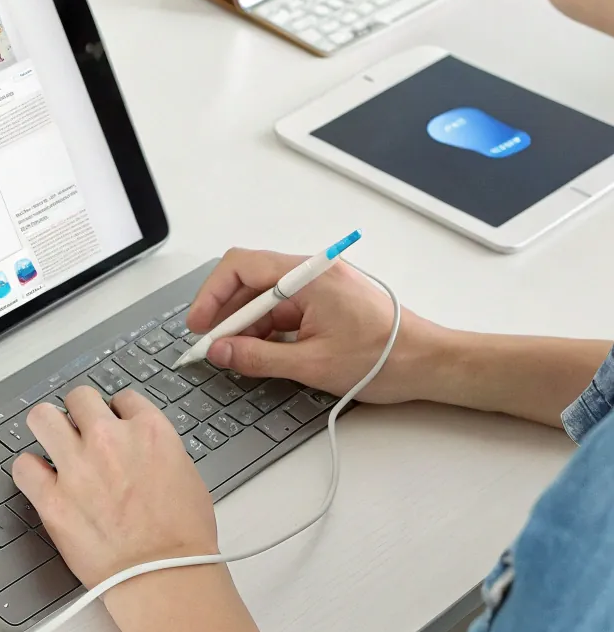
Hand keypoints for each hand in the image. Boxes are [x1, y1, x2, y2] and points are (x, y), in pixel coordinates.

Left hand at [12, 388, 270, 631]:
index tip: (114, 425)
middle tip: (82, 432)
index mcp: (148, 430)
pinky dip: (30, 471)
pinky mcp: (52, 498)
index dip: (117, 413)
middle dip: (81, 413)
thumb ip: (156, 447)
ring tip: (54, 445)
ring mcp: (77, 466)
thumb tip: (139, 447)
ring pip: (42, 417)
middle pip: (79, 398)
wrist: (164, 576)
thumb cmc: (183, 535)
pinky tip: (40, 480)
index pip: (123, 398)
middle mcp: (109, 439)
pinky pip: (24, 466)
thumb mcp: (185, 472)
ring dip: (48, 429)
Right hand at [187, 248, 435, 403]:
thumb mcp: (313, 365)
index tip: (200, 326)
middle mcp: (311, 273)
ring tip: (235, 356)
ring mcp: (319, 287)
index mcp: (308, 276)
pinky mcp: (325, 302)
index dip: (212, 295)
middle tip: (211, 346)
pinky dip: (266, 330)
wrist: (431, 363)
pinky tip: (259, 353)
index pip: (241, 266)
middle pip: (249, 281)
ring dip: (245, 325)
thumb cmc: (387, 358)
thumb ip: (259, 357)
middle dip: (225, 314)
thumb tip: (221, 351)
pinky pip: (283, 309)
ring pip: (264, 298)